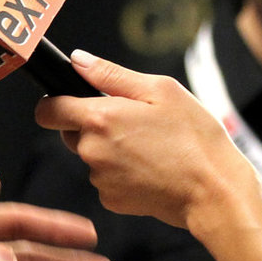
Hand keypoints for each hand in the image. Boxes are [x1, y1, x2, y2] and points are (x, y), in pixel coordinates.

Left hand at [34, 51, 261, 231]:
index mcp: (100, 118)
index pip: (47, 110)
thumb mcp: (161, 90)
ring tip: (149, 146)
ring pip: (91, 156)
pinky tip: (151, 168)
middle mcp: (92, 150)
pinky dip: (121, 173)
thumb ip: (112, 74)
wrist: (214, 191)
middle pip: (70, 132)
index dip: (55, 102)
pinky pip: (106, 179)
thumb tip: (78, 60)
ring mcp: (100, 179)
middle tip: (132, 123)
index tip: (69, 101)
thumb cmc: (195, 138)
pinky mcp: (111, 200)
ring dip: (109, 149)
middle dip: (91, 125)